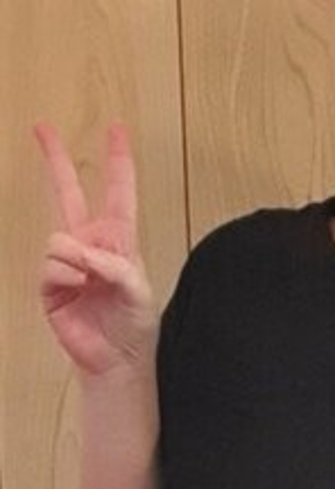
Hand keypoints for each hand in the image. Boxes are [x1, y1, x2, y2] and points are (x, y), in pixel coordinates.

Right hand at [33, 119, 156, 376]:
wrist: (116, 361)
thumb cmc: (134, 326)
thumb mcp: (139, 291)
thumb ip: (117, 265)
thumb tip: (85, 252)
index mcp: (118, 240)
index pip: (118, 193)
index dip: (117, 161)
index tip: (116, 129)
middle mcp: (90, 244)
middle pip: (68, 193)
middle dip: (55, 160)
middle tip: (42, 128)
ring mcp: (68, 262)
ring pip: (58, 238)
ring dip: (76, 260)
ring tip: (90, 282)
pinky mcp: (50, 284)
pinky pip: (51, 264)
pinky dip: (66, 275)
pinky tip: (78, 288)